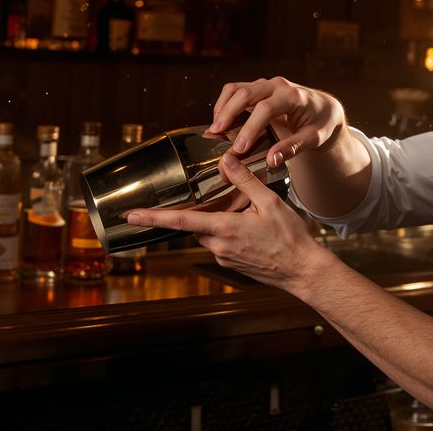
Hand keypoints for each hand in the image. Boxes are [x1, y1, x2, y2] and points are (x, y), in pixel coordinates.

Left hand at [127, 152, 324, 289]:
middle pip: (197, 224)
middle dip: (206, 211)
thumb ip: (245, 180)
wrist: (303, 271)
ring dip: (222, 222)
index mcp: (224, 228)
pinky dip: (231, 233)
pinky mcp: (232, 264)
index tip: (130, 215)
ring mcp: (224, 257)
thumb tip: (226, 160)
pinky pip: (222, 243)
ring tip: (253, 218)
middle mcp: (218, 246)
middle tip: (233, 203)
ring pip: (210, 233)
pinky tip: (255, 231)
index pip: (180, 221)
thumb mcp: (270, 202)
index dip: (153, 217)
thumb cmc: (290, 238)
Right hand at [210, 77, 345, 168]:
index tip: (239, 148)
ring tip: (215, 129)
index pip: (265, 109)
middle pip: (246, 93)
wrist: (325, 108)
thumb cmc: (320, 123)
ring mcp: (267, 85)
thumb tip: (271, 160)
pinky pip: (236, 91)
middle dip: (228, 113)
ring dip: (223, 107)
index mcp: (293, 96)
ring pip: (237, 88)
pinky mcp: (259, 88)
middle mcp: (278, 86)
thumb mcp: (314, 138)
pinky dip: (225, 104)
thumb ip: (292, 148)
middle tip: (216, 134)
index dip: (250, 128)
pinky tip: (221, 122)